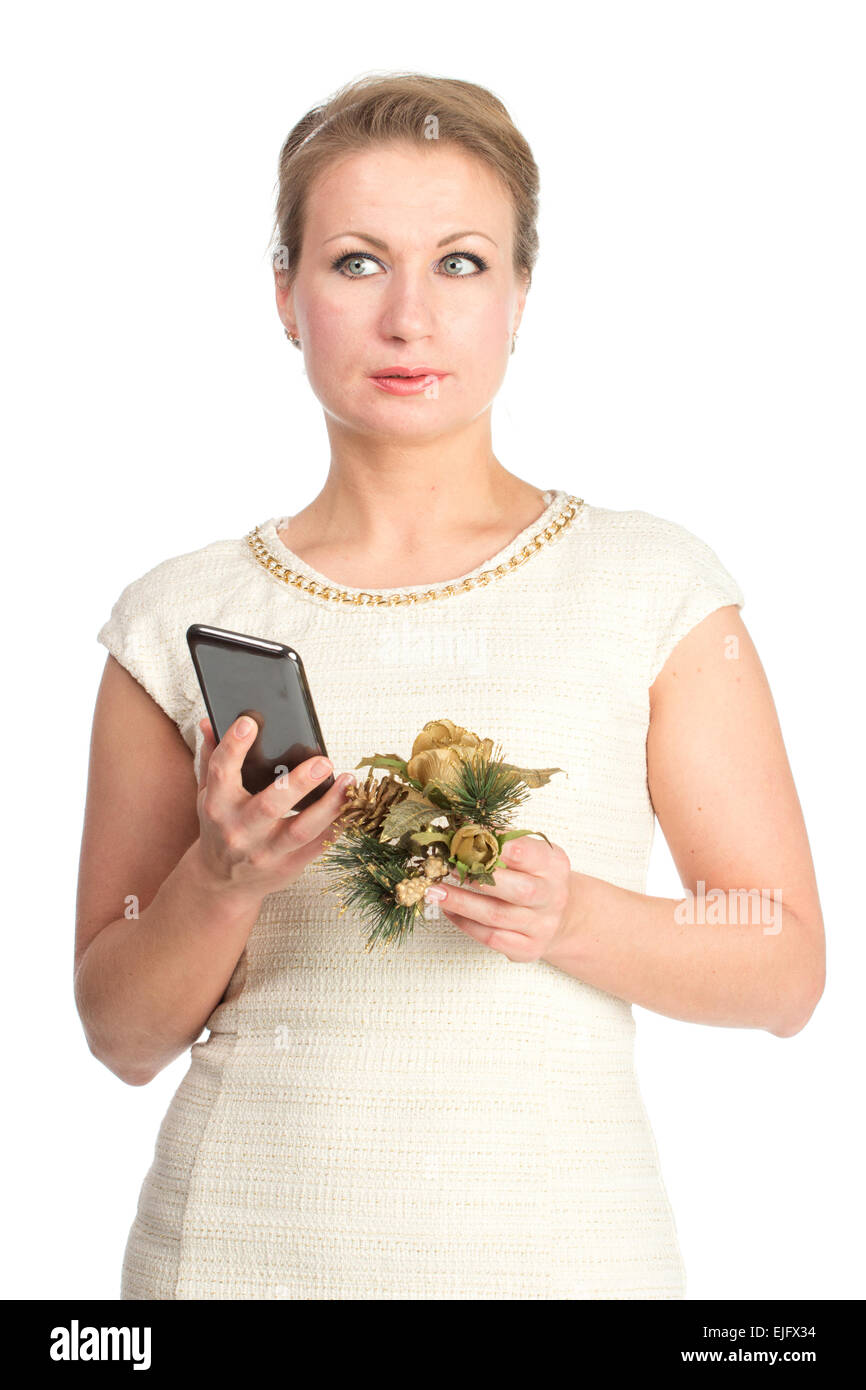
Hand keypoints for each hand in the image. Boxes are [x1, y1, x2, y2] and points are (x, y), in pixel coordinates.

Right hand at [192, 715, 354, 901]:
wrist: (223, 882)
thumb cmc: (219, 828)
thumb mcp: (208, 795)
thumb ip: (212, 758)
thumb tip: (209, 722)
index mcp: (217, 807)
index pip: (222, 772)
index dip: (234, 746)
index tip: (250, 721)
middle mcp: (239, 831)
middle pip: (269, 806)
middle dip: (298, 783)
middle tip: (323, 761)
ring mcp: (265, 852)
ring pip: (301, 829)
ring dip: (329, 805)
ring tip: (348, 782)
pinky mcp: (288, 865)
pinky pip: (318, 844)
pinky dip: (337, 825)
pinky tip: (352, 804)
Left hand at [425, 836, 575, 962]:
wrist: (562, 917)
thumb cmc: (537, 879)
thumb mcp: (531, 854)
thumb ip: (504, 841)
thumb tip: (465, 828)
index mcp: (554, 865)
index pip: (528, 853)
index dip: (498, 846)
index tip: (469, 838)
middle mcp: (552, 896)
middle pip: (518, 890)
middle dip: (478, 878)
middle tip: (448, 867)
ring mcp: (541, 926)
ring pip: (496, 915)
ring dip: (461, 902)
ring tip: (435, 891)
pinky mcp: (528, 948)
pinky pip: (491, 938)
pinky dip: (465, 923)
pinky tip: (449, 910)